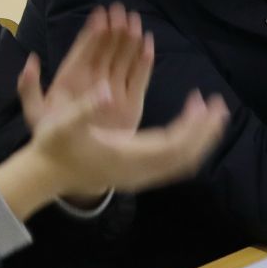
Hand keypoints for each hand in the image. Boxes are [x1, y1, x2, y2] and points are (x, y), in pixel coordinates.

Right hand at [0, 82, 227, 212]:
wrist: (47, 175)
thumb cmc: (54, 146)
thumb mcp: (63, 123)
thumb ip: (86, 107)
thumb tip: (109, 90)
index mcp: (126, 157)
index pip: (173, 145)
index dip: (192, 125)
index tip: (203, 101)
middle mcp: (139, 172)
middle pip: (185, 157)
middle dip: (205, 133)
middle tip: (219, 106)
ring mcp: (140, 177)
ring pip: (182, 163)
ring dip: (199, 140)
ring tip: (210, 116)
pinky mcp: (138, 175)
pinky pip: (172, 163)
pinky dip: (186, 146)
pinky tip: (187, 128)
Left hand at [19, 4, 150, 155]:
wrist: (72, 160)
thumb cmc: (51, 136)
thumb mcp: (35, 113)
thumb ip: (29, 87)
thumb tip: (31, 60)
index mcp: (71, 78)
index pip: (83, 49)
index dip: (92, 31)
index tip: (100, 13)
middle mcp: (93, 80)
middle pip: (105, 49)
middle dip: (114, 29)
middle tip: (122, 10)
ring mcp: (111, 89)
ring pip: (122, 59)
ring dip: (129, 40)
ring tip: (136, 20)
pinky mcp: (128, 103)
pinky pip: (138, 78)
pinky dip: (144, 62)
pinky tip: (149, 44)